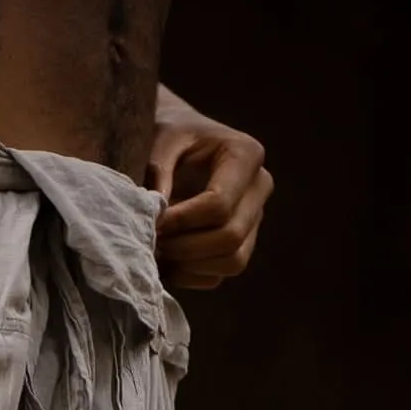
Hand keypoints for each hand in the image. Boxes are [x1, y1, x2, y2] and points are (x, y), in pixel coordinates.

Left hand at [148, 91, 271, 289]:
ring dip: (189, 265)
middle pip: (230, 237)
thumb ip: (158, 169)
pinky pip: (221, 275)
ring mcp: (255, 218)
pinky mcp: (242, 243)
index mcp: (246, 154)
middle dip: (185, 246)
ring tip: (159, 249)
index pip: (219, 205)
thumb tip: (157, 214)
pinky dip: (190, 275)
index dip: (181, 221)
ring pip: (232, 262)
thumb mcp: (162, 138)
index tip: (151, 222)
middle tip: (152, 240)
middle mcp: (260, 187)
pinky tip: (167, 260)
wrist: (180, 140)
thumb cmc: (170, 134)